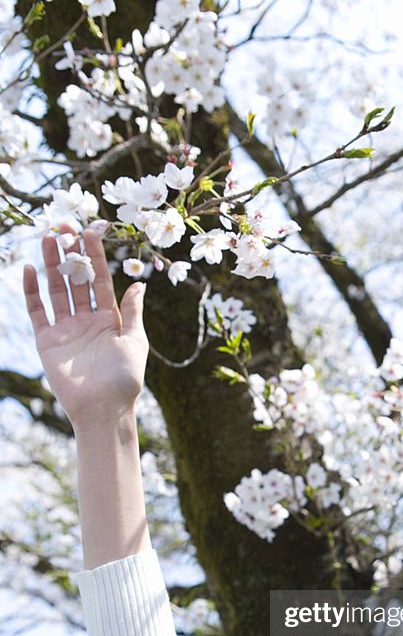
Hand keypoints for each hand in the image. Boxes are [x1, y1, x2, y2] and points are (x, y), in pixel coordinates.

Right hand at [23, 225, 148, 430]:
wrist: (102, 409)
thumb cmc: (124, 379)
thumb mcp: (135, 341)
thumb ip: (132, 313)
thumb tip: (139, 285)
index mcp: (109, 319)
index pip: (100, 281)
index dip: (95, 257)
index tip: (91, 232)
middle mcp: (86, 321)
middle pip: (75, 281)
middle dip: (70, 254)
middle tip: (64, 226)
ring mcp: (65, 330)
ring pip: (56, 290)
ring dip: (52, 265)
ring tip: (48, 238)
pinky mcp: (47, 342)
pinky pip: (37, 312)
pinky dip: (32, 291)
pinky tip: (29, 269)